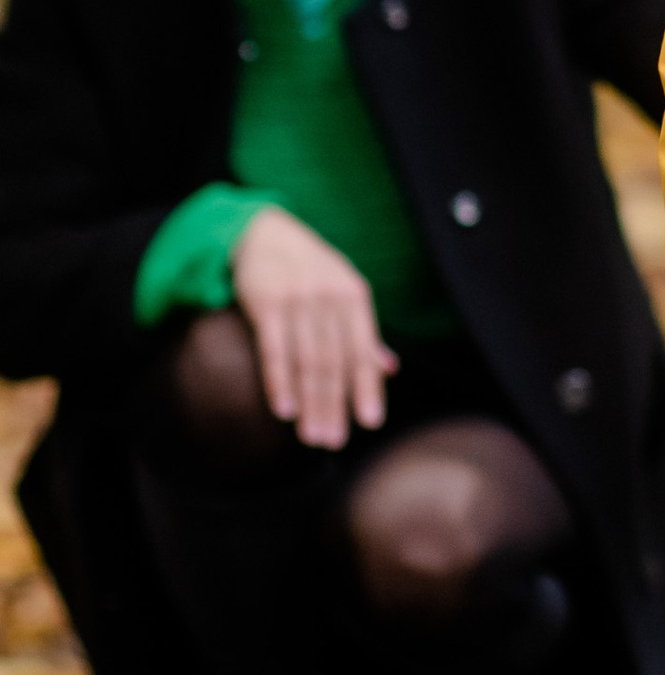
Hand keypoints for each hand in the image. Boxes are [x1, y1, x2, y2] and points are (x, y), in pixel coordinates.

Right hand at [231, 205, 396, 449]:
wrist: (265, 232)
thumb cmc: (311, 270)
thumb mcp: (344, 293)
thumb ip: (364, 333)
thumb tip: (390, 369)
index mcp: (355, 297)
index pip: (364, 351)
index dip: (368, 388)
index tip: (370, 423)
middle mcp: (330, 299)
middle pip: (335, 363)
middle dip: (335, 406)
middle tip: (333, 442)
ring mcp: (298, 300)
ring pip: (307, 361)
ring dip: (311, 403)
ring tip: (312, 437)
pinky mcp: (265, 302)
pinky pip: (274, 350)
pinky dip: (280, 382)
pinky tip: (285, 410)